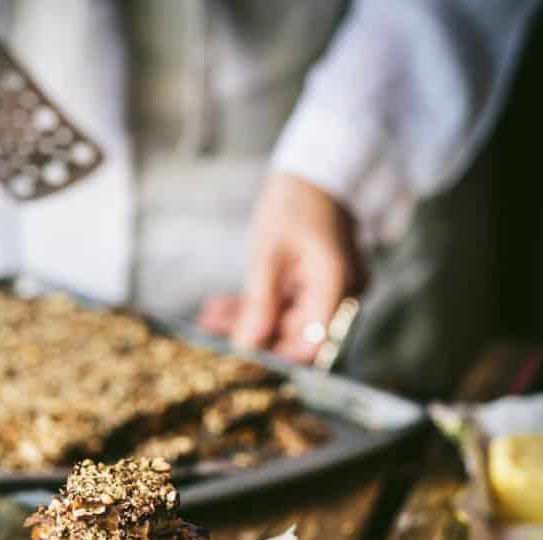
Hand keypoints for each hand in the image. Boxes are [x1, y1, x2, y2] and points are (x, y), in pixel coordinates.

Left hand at [197, 173, 363, 361]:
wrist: (318, 168)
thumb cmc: (296, 201)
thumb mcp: (269, 254)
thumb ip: (259, 304)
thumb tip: (245, 346)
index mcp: (337, 285)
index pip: (312, 344)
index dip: (277, 357)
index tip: (239, 360)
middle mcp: (342, 294)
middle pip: (295, 334)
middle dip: (251, 335)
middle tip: (210, 333)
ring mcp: (331, 290)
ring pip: (285, 321)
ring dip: (247, 321)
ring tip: (208, 319)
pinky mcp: (316, 285)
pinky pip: (286, 305)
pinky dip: (257, 306)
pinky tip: (222, 308)